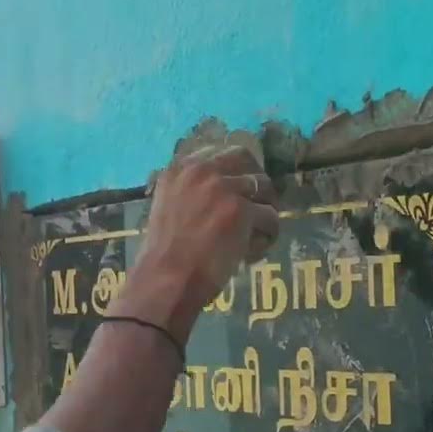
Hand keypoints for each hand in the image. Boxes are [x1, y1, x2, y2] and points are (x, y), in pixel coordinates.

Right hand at [115, 145, 279, 341]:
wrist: (164, 279)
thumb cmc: (161, 255)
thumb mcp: (167, 207)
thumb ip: (188, 191)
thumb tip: (219, 190)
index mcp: (179, 169)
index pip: (220, 152)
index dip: (236, 169)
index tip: (240, 189)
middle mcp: (202, 171)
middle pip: (246, 159)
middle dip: (256, 180)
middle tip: (258, 204)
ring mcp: (223, 189)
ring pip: (263, 188)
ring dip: (264, 212)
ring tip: (254, 235)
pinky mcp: (241, 211)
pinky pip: (270, 218)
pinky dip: (267, 237)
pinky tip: (252, 253)